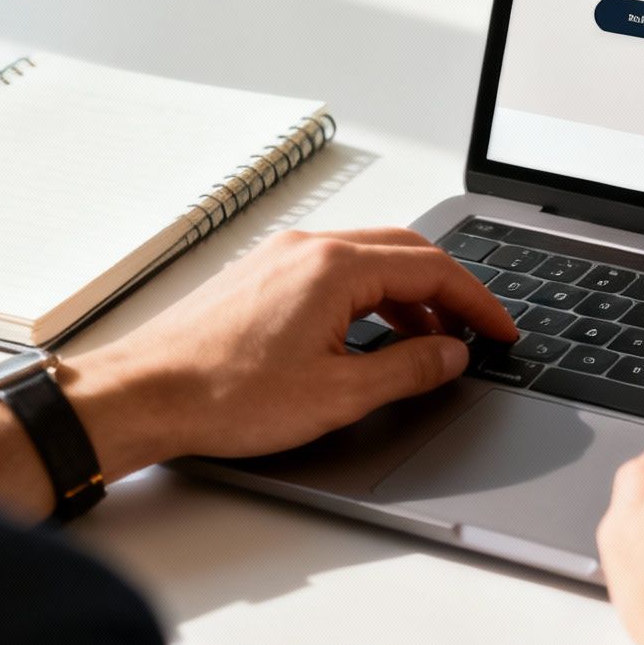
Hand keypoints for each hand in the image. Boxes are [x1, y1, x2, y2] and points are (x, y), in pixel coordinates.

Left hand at [74, 227, 516, 464]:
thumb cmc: (222, 394)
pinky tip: (370, 338)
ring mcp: (281, 258)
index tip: (501, 332)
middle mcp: (309, 248)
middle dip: (450, 291)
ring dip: (409, 296)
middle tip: (476, 332)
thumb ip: (407, 371)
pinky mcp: (261, 277)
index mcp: (335, 267)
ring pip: (369, 261)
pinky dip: (369, 298)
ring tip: (428, 343)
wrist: (143, 395)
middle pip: (406, 251)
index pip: (433, 268)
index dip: (479, 303)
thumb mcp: (338, 395)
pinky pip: (335, 272)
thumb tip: (450, 355)